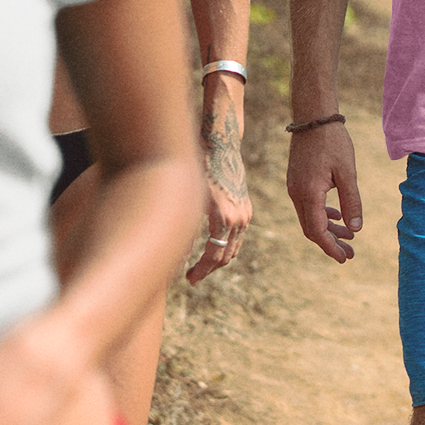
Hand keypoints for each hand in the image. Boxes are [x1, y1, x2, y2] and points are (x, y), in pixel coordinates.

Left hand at [186, 99, 251, 283]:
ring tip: (201, 267)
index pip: (214, 256)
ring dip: (218, 260)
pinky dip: (226, 246)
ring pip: (234, 248)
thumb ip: (185, 226)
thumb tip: (178, 253)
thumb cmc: (198, 166)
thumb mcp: (188, 196)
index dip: (200, 271)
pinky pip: (237, 236)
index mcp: (223, 217)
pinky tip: (211, 248)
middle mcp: (239, 218)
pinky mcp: (246, 207)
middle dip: (208, 269)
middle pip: (225, 256)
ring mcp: (245, 213)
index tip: (189, 280)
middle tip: (192, 277)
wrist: (220, 144)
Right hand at [285, 122, 361, 262]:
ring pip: (309, 217)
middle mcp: (296, 192)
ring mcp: (294, 186)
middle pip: (311, 228)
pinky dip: (322, 214)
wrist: (313, 116)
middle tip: (350, 253)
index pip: (317, 231)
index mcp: (308, 193)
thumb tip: (355, 230)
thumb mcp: (347, 172)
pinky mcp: (296, 180)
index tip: (345, 258)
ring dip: (327, 229)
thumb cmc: (333, 142)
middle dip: (330, 243)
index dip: (330, 248)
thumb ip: (352, 202)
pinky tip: (337, 215)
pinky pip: (307, 205)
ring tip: (349, 237)